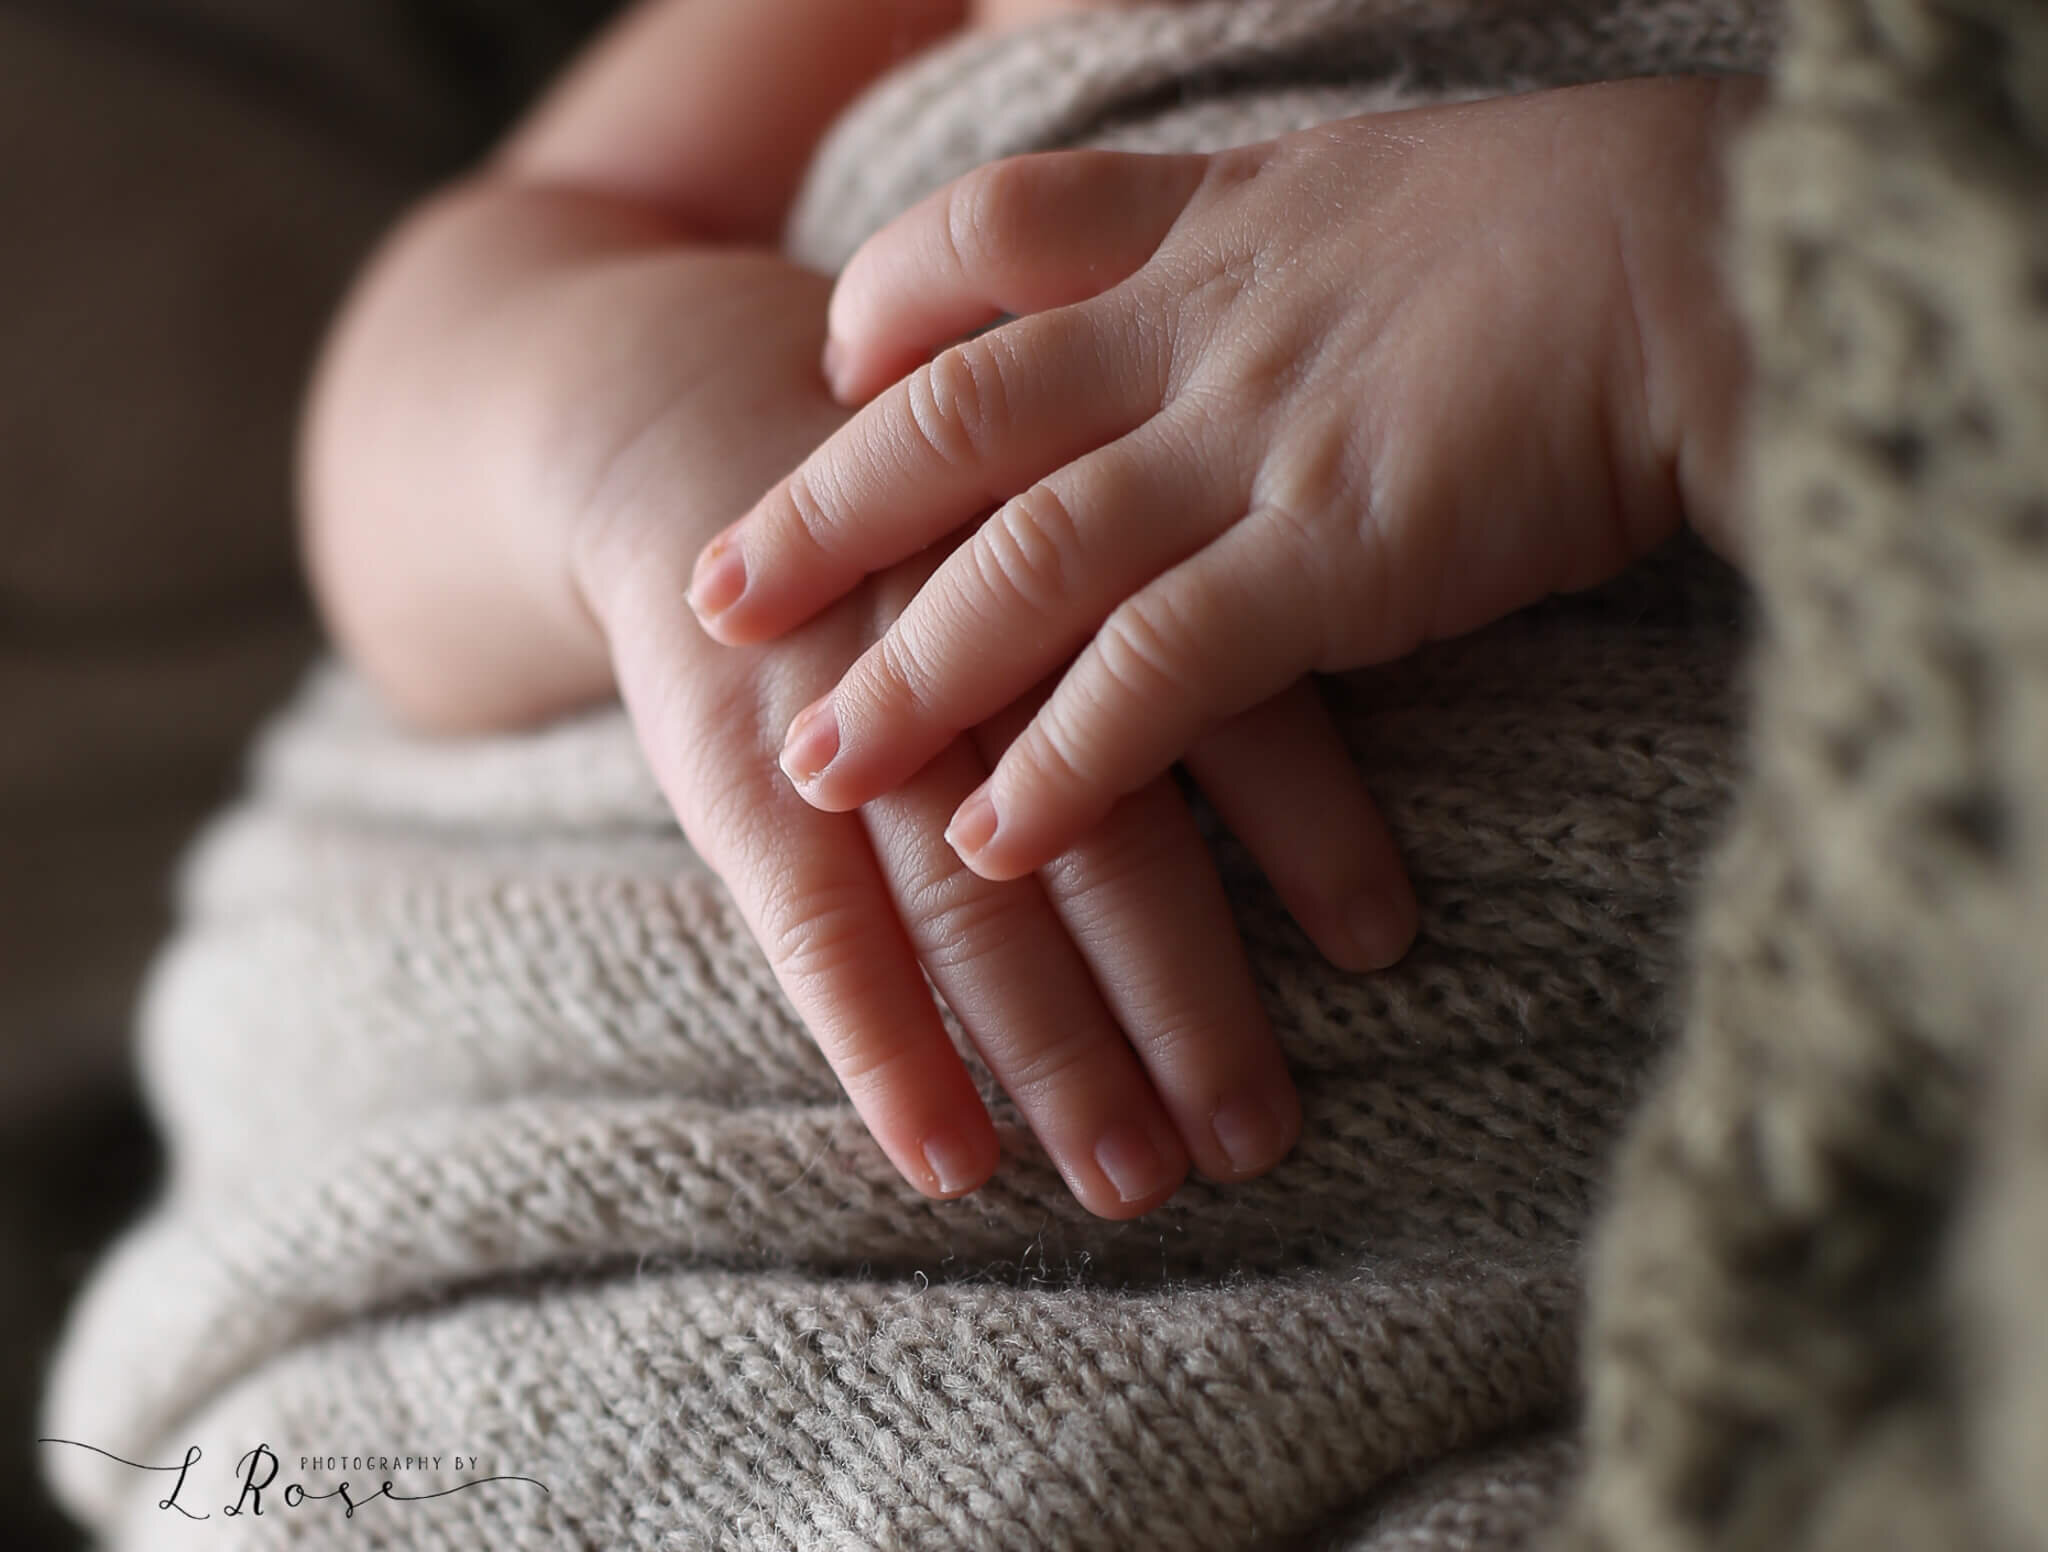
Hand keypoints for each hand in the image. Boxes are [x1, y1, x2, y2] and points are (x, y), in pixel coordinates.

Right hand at [551, 251, 1367, 1213]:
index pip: (1223, 698)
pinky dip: (881, 1044)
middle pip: (1103, 824)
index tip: (1380, 947)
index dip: (1310, 825)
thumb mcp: (1055, 484)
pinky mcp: (735, 765)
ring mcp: (847, 700)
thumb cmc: (930, 497)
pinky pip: (810, 923)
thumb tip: (1368, 715)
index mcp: (1085, 548)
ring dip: (1055, 1045)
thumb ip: (1185, 579)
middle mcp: (975, 627)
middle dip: (1184, 993)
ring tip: (1135, 1178)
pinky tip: (944, 1158)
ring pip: (968, 892)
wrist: (685, 421)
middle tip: (1257, 1137)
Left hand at [686, 78, 1757, 885]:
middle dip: (822, 512)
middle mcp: (1204, 325)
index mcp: (1218, 220)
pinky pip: (1156, 670)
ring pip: (1025, 560)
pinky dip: (1063, 761)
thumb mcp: (1409, 194)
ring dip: (911, 672)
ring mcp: (1255, 439)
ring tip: (816, 762)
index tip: (837, 365)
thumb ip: (1300, 248)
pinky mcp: (1331, 555)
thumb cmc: (1600, 230)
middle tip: (711, 594)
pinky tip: (989, 841)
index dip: (896, 302)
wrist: (1725, 260)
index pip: (997, 234)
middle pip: (955, 414)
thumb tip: (1276, 291)